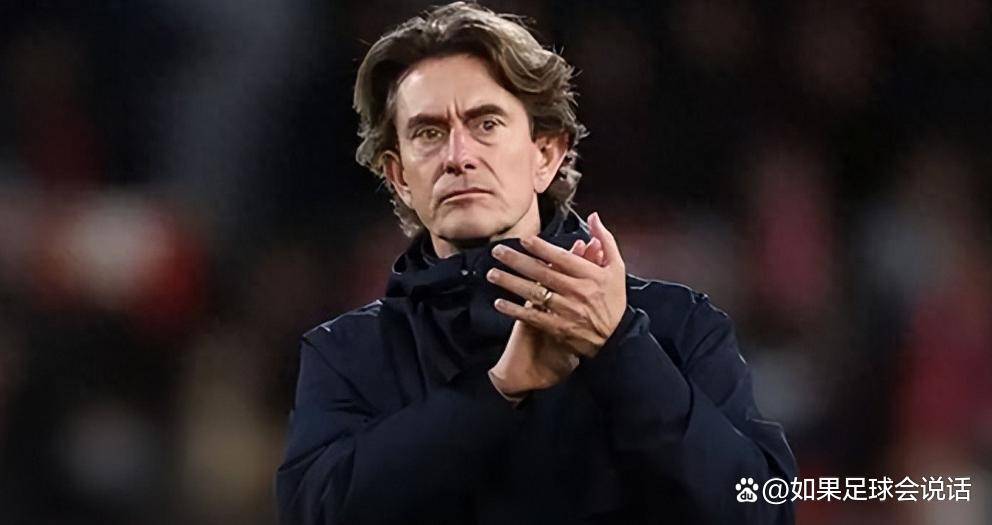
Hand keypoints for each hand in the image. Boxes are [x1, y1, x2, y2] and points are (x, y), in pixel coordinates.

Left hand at [487, 212, 626, 394]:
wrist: (617, 337)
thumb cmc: (614, 299)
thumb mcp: (616, 268)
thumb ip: (605, 240)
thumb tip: (594, 216)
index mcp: (590, 275)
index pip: (562, 258)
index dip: (542, 248)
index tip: (523, 240)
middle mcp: (578, 291)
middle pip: (542, 273)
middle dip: (517, 261)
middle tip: (496, 251)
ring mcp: (567, 311)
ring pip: (534, 294)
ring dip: (511, 283)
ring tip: (492, 274)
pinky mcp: (559, 328)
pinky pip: (533, 317)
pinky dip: (516, 311)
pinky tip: (499, 303)